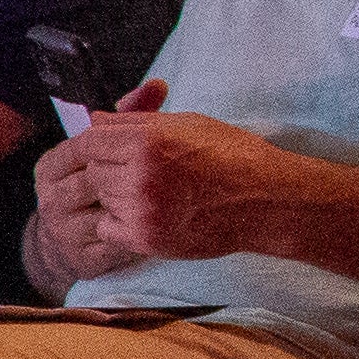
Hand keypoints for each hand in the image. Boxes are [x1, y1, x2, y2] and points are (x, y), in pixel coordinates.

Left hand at [38, 80, 312, 271]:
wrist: (269, 200)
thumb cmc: (232, 155)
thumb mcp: (186, 124)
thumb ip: (134, 121)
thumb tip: (94, 119)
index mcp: (148, 142)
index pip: (90, 141)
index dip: (95, 146)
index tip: (104, 151)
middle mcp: (142, 176)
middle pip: (93, 172)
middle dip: (110, 171)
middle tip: (143, 174)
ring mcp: (143, 210)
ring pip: (102, 200)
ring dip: (118, 197)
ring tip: (156, 193)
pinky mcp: (148, 239)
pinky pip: (108, 229)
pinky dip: (121, 223)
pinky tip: (151, 214)